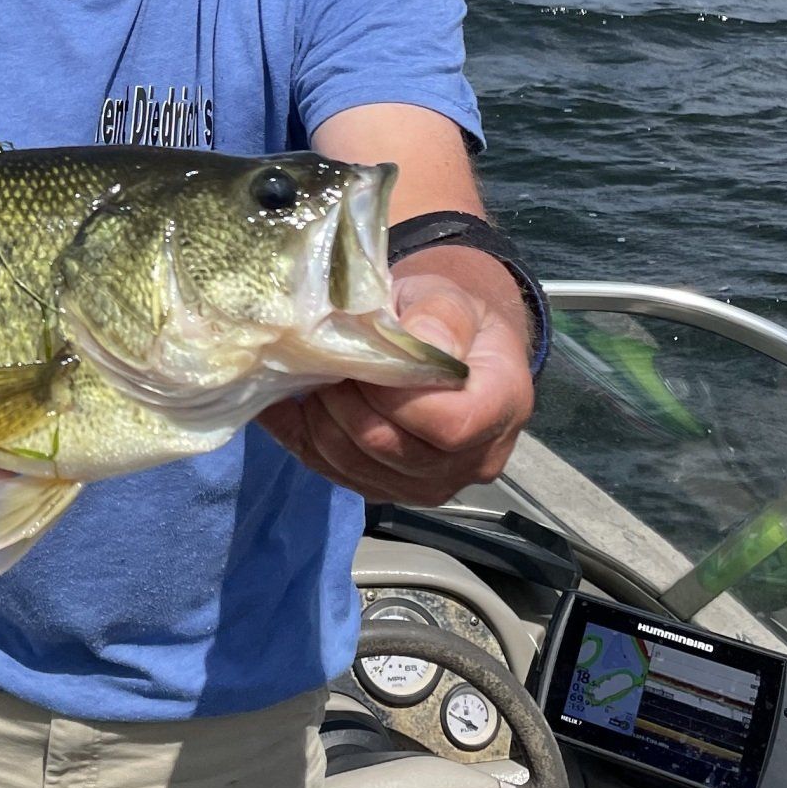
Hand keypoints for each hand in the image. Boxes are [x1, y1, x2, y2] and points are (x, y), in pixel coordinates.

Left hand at [260, 270, 533, 507]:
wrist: (442, 345)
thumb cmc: (446, 317)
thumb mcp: (451, 296)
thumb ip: (440, 316)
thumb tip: (416, 342)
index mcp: (502, 405)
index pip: (449, 424)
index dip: (393, 396)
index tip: (360, 355)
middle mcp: (474, 460)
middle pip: (394, 449)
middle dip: (345, 403)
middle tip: (320, 359)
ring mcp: (431, 484)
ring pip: (356, 467)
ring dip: (320, 421)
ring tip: (309, 376)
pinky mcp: (391, 490)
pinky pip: (335, 475)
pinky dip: (302, 438)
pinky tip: (284, 404)